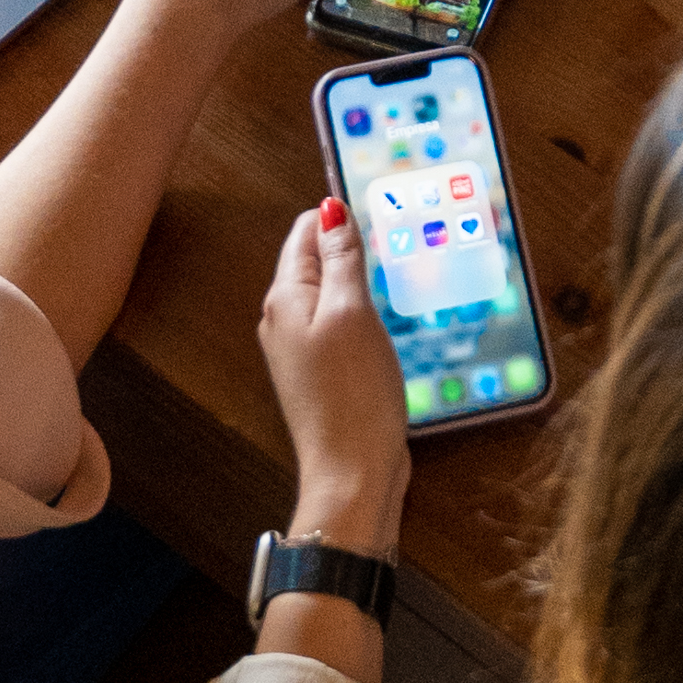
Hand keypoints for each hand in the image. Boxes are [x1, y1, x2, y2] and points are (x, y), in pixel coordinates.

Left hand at [258, 194, 408, 547]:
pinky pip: (340, 327)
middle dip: (351, 246)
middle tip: (397, 238)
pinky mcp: (322, 375)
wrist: (352, 474)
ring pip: (331, 295)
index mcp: (285, 297)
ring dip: (360, 282)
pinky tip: (389, 321)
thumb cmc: (354, 392)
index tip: (383, 209)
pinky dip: (363, 316)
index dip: (341, 217)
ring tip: (398, 273)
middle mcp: (284, 319)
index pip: (305, 231)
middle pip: (316, 261)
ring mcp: (301, 350)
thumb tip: (330, 208)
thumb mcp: (352, 313)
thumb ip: (342, 259)